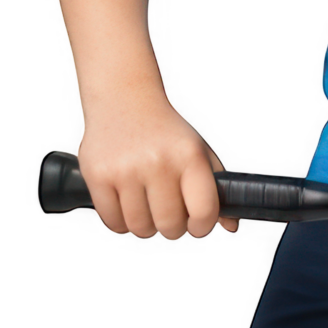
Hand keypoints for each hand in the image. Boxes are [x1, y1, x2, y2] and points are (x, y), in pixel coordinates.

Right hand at [71, 90, 243, 239]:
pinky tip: (127, 207)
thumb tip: (231, 226)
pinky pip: (113, 223)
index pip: (204, 211)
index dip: (202, 227)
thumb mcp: (198, 150)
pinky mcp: (97, 175)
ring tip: (147, 210)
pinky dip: (121, 223)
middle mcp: (158, 162)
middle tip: (168, 216)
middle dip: (172, 229)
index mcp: (189, 155)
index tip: (197, 225)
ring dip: (145, 228)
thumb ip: (216, 189)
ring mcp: (125, 169)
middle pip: (169, 226)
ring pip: (140, 228)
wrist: (123, 99)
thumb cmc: (165, 132)